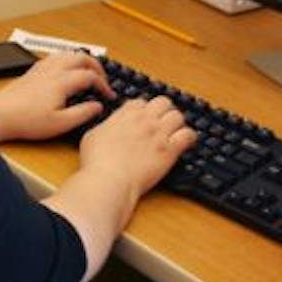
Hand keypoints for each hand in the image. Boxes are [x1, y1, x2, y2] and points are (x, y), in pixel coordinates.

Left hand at [0, 50, 112, 142]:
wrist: (0, 114)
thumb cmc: (27, 121)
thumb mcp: (60, 124)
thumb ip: (82, 114)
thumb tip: (98, 106)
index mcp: (62, 82)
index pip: (91, 75)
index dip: (104, 85)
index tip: (108, 95)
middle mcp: (52, 70)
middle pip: (81, 56)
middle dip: (97, 66)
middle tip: (102, 80)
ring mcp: (41, 67)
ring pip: (67, 53)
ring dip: (82, 60)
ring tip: (88, 72)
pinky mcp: (33, 70)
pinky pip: (55, 56)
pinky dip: (67, 59)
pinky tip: (66, 70)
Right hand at [79, 95, 194, 198]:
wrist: (110, 179)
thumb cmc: (97, 161)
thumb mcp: (93, 134)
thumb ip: (106, 125)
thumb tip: (109, 125)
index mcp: (125, 114)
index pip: (141, 101)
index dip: (143, 109)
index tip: (143, 117)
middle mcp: (144, 119)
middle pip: (163, 102)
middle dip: (164, 110)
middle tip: (163, 121)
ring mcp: (159, 133)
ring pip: (178, 115)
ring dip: (177, 123)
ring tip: (174, 132)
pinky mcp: (170, 149)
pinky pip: (188, 135)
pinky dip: (189, 137)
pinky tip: (185, 143)